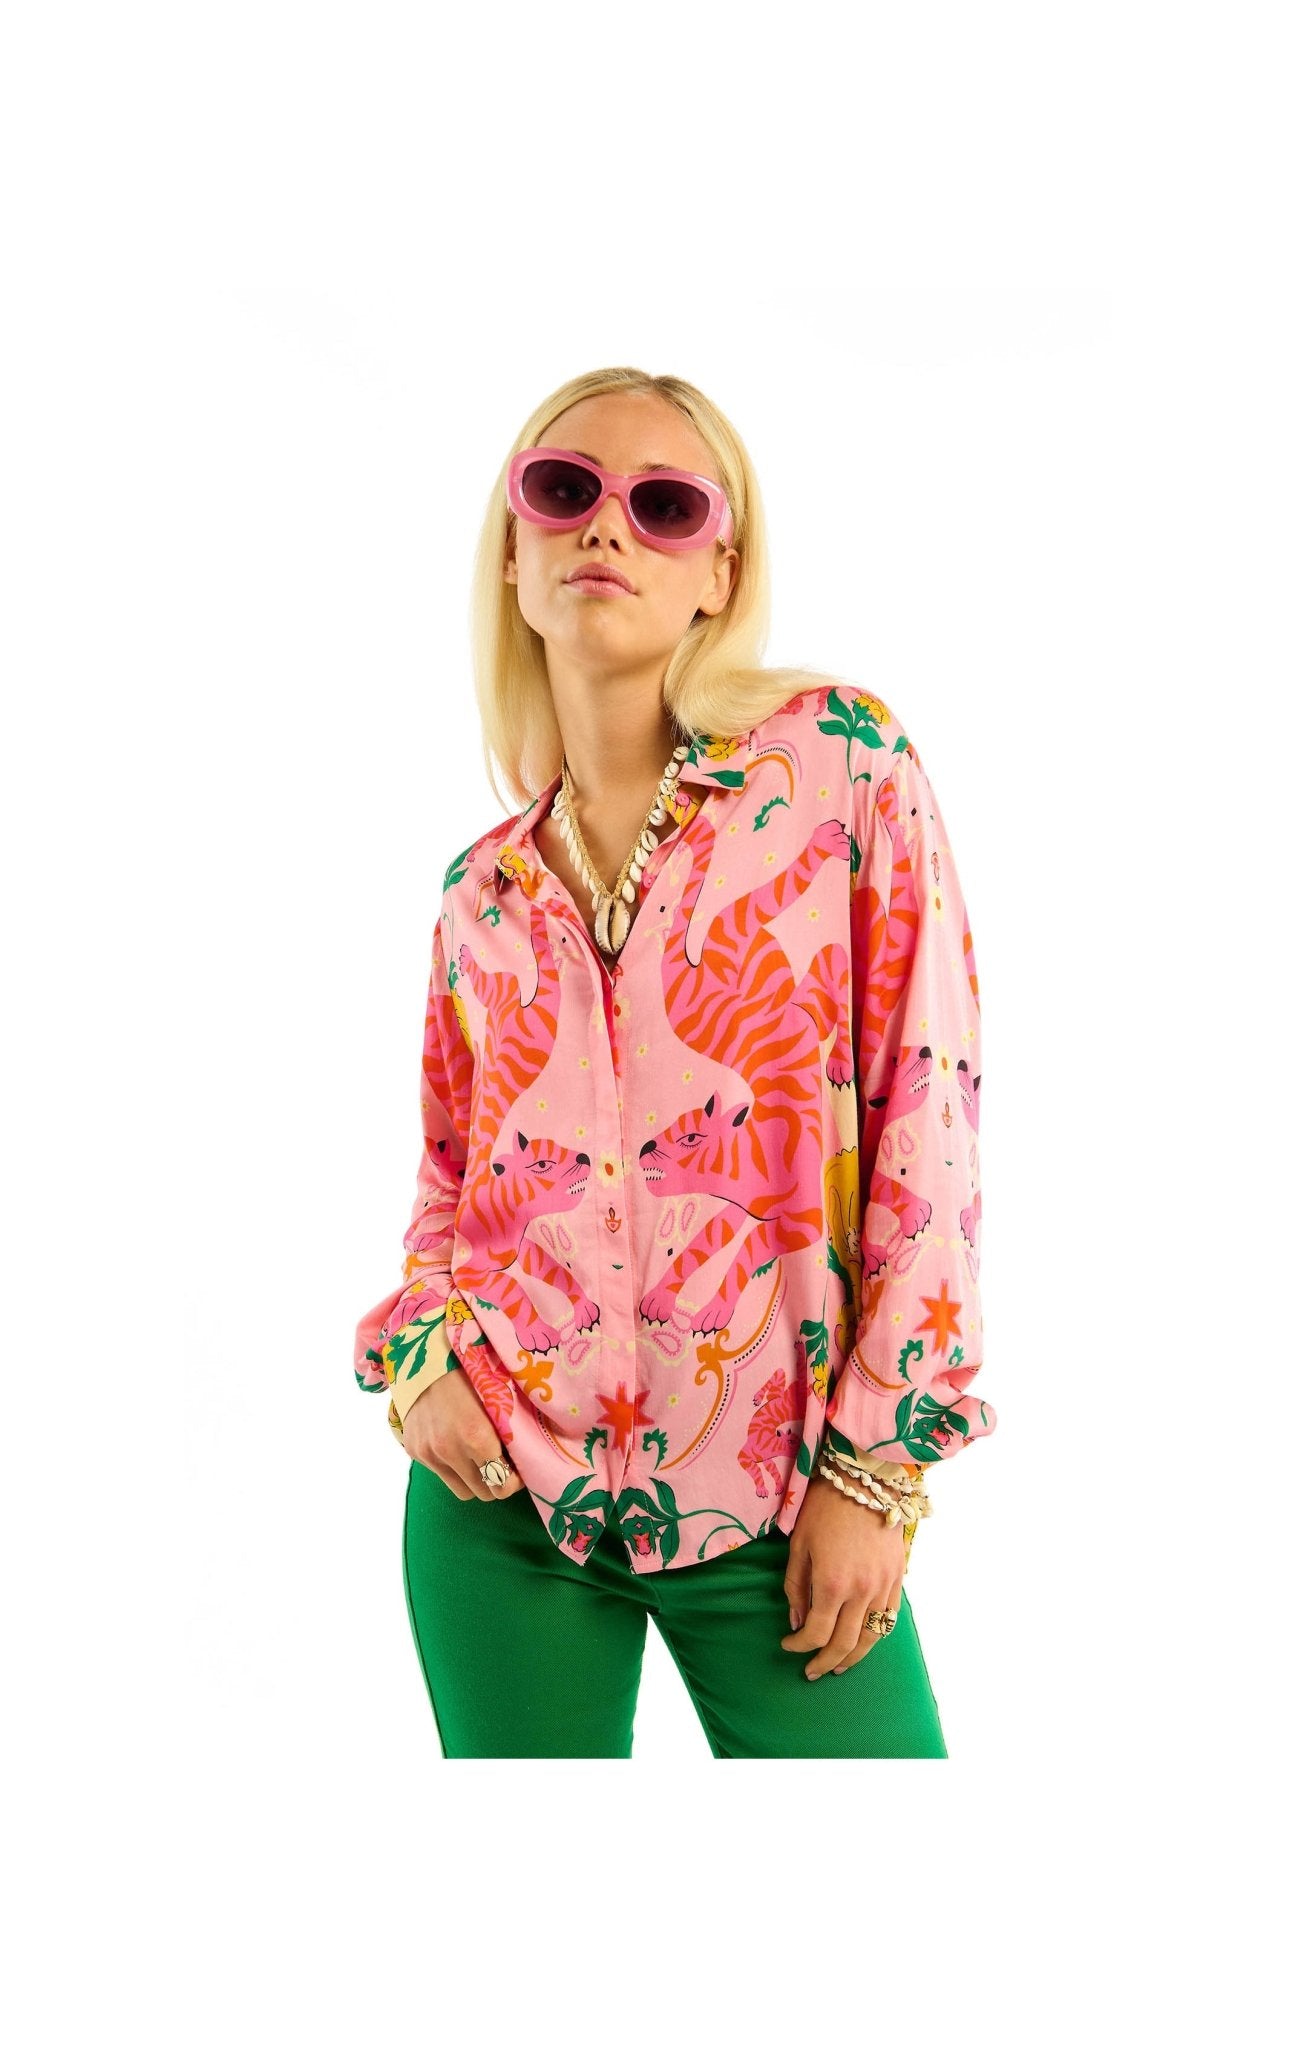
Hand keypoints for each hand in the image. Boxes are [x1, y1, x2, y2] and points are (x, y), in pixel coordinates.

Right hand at [400, 1369, 526, 1501]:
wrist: (424, 1357)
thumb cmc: (470, 1372)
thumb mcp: (497, 1399)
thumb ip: (508, 1433)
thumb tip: (524, 1460)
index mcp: (477, 1436)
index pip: (502, 1485)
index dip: (515, 1481)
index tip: (518, 1469)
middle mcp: (450, 1450)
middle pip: (484, 1493)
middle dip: (496, 1482)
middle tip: (502, 1464)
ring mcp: (429, 1453)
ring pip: (462, 1490)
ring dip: (474, 1480)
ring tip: (480, 1459)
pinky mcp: (414, 1451)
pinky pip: (441, 1474)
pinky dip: (452, 1467)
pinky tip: (456, 1445)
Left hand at [780, 1472, 906, 1677]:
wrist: (865, 1480)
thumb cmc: (825, 1507)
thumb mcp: (799, 1545)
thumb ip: (796, 1587)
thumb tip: (797, 1622)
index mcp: (832, 1583)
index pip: (815, 1633)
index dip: (799, 1646)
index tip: (787, 1645)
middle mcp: (861, 1591)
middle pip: (844, 1644)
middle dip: (825, 1662)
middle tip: (811, 1671)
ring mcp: (883, 1586)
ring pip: (871, 1638)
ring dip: (853, 1657)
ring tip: (838, 1667)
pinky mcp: (898, 1578)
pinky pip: (888, 1619)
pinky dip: (875, 1636)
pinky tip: (863, 1641)